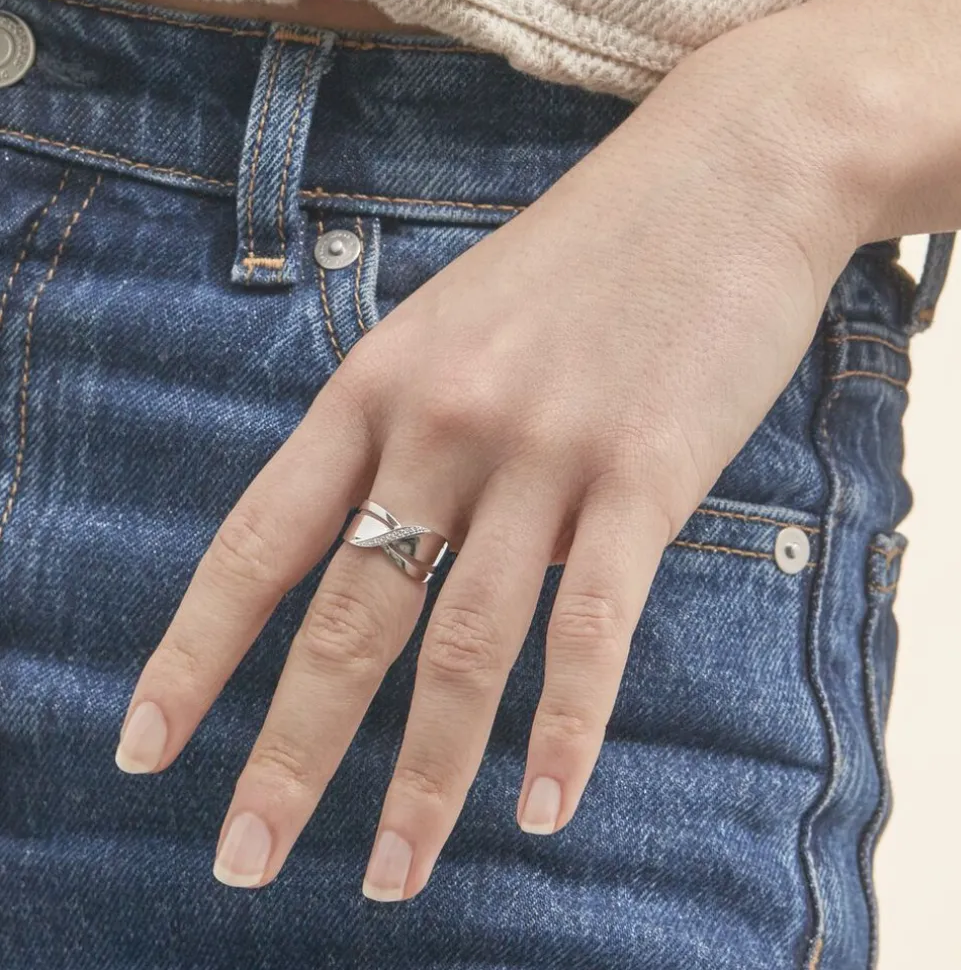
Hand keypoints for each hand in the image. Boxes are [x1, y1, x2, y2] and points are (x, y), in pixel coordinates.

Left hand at [113, 48, 856, 900]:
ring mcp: (546, 450)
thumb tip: (404, 552)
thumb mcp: (458, 326)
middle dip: (290, 750)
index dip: (196, 651)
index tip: (147, 746)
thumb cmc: (583, 259)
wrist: (723, 177)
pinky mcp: (648, 473)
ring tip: (389, 874)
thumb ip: (415, 436)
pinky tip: (543, 808)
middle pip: (348, 615)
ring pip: (466, 641)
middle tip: (243, 856)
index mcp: (377, 384)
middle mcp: (443, 422)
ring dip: (425, 775)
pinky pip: (594, 622)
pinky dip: (567, 725)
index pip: (257, 540)